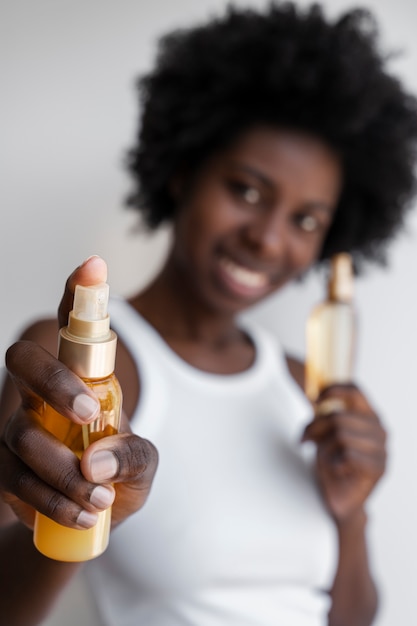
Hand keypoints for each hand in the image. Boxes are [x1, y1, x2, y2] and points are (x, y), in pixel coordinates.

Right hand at [0, 256, 157, 530]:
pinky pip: (15, 479)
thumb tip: (97, 462)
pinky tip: (85, 513)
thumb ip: (134, 456)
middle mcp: (44, 393)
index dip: (79, 293)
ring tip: (103, 496)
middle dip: (53, 380)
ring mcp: (20, 428)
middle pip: (23, 360)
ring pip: (20, 431)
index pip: (73, 327)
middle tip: (88, 413)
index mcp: (83, 378)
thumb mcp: (143, 464)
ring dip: (62, 468)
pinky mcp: (7, 469)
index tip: (93, 265)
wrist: (93, 515)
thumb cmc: (120, 473)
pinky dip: (52, 500)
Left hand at [301, 384, 386, 523]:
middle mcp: (380, 429)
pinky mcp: (379, 468)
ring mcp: (382, 449)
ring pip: (341, 436)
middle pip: (339, 417)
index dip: (332, 390)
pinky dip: (335, 462)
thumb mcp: (325, 434)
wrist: (340, 499)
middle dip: (315, 428)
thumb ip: (325, 417)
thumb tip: (314, 400)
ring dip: (324, 449)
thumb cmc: (333, 463)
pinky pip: (348, 455)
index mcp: (369, 416)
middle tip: (303, 439)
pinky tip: (336, 469)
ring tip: (324, 459)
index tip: (314, 400)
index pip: (355, 391)